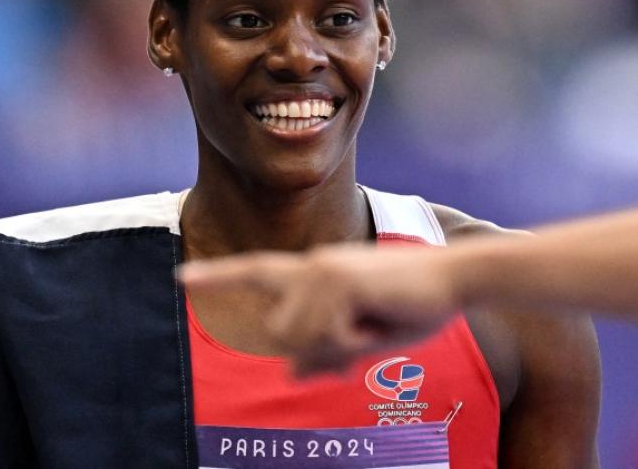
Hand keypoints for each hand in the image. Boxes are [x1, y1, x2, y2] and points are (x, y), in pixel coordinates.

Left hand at [178, 242, 460, 375]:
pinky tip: (376, 323)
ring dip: (338, 346)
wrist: (456, 281)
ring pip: (299, 338)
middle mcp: (312, 265)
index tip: (181, 278)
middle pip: (281, 332)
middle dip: (316, 351)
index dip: (219, 277)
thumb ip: (329, 351)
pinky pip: (328, 335)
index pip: (256, 272)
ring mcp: (324, 270)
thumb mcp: (367, 338)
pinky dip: (353, 342)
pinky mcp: (341, 280)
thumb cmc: (415, 306)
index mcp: (315, 272)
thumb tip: (291, 372)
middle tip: (360, 340)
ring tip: (372, 324)